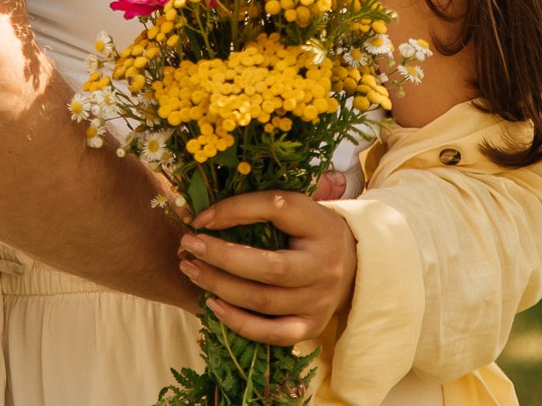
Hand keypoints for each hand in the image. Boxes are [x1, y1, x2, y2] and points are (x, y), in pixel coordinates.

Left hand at [175, 189, 357, 345]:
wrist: (353, 268)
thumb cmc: (309, 232)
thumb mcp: (296, 210)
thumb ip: (260, 207)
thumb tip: (203, 216)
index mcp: (321, 225)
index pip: (277, 209)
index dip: (235, 210)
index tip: (201, 217)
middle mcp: (324, 266)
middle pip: (270, 268)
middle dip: (222, 257)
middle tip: (188, 245)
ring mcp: (319, 301)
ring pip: (263, 301)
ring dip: (220, 286)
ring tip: (191, 269)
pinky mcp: (311, 327)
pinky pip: (271, 333)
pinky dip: (238, 322)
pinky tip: (213, 304)